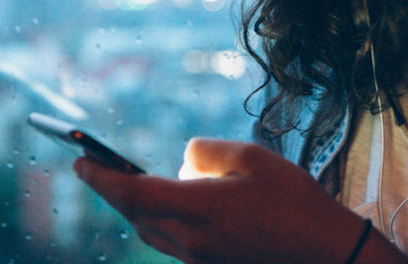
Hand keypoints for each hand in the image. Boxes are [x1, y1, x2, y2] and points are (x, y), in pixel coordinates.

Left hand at [74, 138, 368, 263]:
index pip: (132, 193)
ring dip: (131, 206)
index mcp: (199, 210)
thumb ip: (206, 153)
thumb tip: (183, 163)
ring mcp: (200, 260)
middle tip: (95, 167)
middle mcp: (191, 241)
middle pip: (134, 215)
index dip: (100, 177)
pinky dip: (156, 219)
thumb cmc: (293, 200)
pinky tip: (170, 204)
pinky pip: (170, 241)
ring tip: (128, 181)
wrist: (327, 255)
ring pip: (149, 231)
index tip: (79, 161)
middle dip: (110, 190)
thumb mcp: (251, 158)